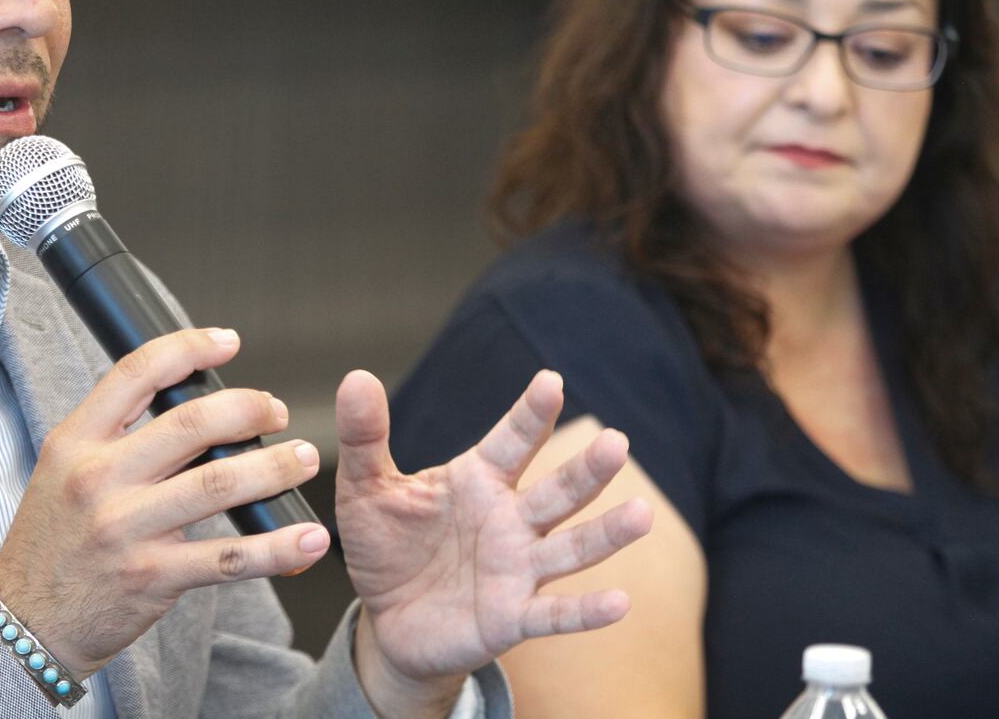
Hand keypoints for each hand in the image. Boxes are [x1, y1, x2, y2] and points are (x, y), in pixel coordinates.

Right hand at [0, 328, 330, 675]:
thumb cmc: (50, 544)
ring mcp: (126, 529)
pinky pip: (228, 557)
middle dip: (248, 409)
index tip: (227, 341)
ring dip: (274, 468)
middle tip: (276, 411)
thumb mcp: (60, 471)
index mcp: (75, 442)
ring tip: (302, 459)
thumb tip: (186, 405)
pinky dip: (276, 547)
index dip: (189, 348)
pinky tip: (306, 538)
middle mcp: (98, 479)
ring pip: (219, 485)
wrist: (25, 623)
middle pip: (191, 424)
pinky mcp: (152, 577)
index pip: (137, 373)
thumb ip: (113, 437)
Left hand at [335, 369, 651, 718]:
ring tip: (642, 514)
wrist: (389, 621)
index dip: (531, 413)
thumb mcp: (365, 490)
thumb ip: (365, 437)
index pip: (512, 440)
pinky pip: (556, 614)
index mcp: (478, 480)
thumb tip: (356, 377)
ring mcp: (518, 568)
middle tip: (617, 442)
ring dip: (607, 533)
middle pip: (557, 491)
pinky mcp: (513, 617)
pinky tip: (619, 602)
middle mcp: (509, 520)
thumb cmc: (387, 547)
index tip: (550, 380)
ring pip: (571, 547)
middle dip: (587, 470)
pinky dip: (587, 610)